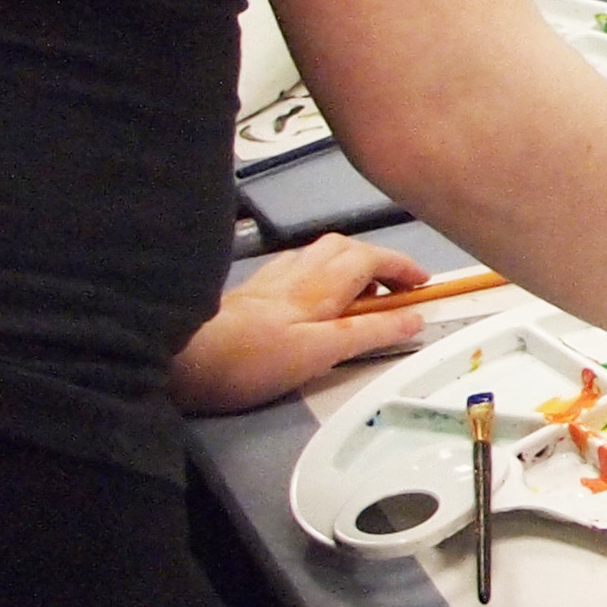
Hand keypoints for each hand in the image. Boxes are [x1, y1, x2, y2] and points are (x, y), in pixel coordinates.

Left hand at [169, 236, 435, 413]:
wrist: (182, 359)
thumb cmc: (253, 359)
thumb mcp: (320, 353)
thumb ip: (369, 333)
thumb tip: (415, 317)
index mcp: (319, 285)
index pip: (371, 259)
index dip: (402, 267)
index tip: (424, 284)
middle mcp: (296, 273)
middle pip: (344, 247)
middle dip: (376, 260)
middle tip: (393, 291)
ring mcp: (270, 280)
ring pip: (318, 254)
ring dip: (347, 264)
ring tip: (358, 296)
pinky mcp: (250, 293)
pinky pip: (295, 268)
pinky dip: (317, 273)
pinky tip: (313, 296)